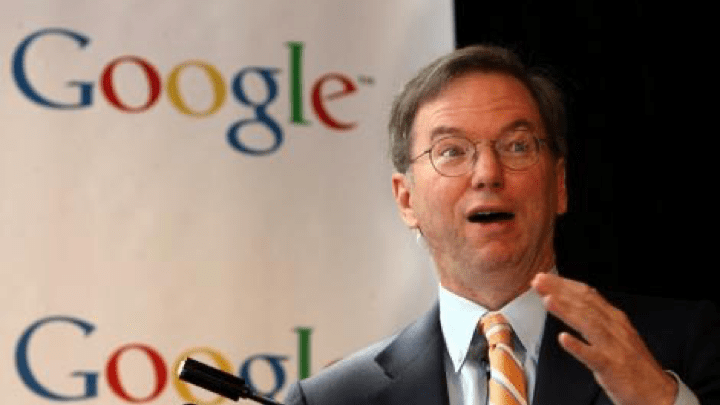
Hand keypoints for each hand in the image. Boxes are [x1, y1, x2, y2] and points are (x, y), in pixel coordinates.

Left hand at [531, 273, 677, 404]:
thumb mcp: (617, 333)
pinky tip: (564, 339)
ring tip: (548, 300)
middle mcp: (614, 328)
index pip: (587, 295)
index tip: (544, 278)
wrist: (657, 392)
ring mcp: (613, 347)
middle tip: (538, 282)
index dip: (564, 285)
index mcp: (614, 318)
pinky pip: (593, 356)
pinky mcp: (612, 367)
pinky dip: (578, 346)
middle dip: (560, 291)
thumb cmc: (633, 364)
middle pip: (584, 305)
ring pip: (588, 324)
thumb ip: (597, 317)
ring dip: (566, 311)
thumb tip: (577, 299)